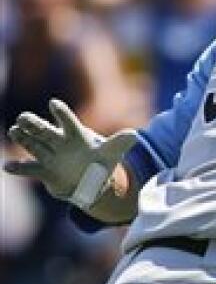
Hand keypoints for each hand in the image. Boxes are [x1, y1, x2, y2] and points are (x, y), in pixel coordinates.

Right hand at [5, 99, 136, 207]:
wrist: (91, 180)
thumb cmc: (100, 162)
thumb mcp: (112, 153)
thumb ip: (119, 143)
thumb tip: (134, 134)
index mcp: (76, 136)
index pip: (68, 122)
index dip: (62, 113)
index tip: (54, 103)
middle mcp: (59, 142)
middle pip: (44, 130)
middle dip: (34, 124)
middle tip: (24, 118)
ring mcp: (49, 155)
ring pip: (33, 144)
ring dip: (24, 139)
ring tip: (15, 131)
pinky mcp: (43, 170)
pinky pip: (29, 168)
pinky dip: (19, 167)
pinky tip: (8, 166)